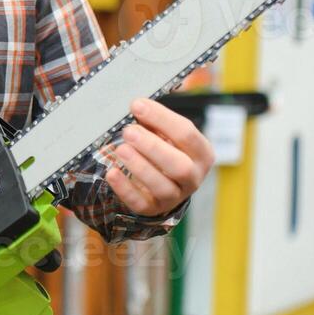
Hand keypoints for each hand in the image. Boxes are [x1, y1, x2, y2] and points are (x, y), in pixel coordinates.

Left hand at [103, 98, 213, 217]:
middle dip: (152, 147)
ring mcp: (175, 197)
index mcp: (201, 153)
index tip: (137, 105)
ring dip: (139, 166)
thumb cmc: (165, 150)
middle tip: (129, 131)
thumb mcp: (167, 134)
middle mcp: (193, 177)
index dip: (161, 118)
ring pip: (162, 186)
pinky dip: (125, 188)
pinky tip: (112, 173)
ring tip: (121, 149)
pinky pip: (140, 203)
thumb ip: (156, 120)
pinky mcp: (154, 209)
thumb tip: (138, 105)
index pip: (186, 134)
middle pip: (179, 165)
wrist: (162, 184)